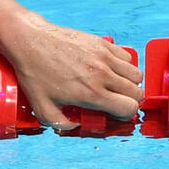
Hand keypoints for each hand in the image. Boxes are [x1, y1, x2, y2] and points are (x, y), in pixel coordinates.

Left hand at [2, 12, 143, 130]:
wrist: (30, 42)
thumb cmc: (34, 74)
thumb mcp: (41, 107)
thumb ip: (59, 123)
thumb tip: (76, 126)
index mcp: (91, 93)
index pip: (129, 108)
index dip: (125, 114)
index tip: (115, 113)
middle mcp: (102, 75)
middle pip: (138, 93)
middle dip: (130, 101)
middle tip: (116, 101)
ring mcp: (104, 57)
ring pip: (137, 75)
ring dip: (130, 84)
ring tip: (116, 86)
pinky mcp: (102, 44)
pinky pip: (127, 57)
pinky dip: (124, 66)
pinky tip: (110, 69)